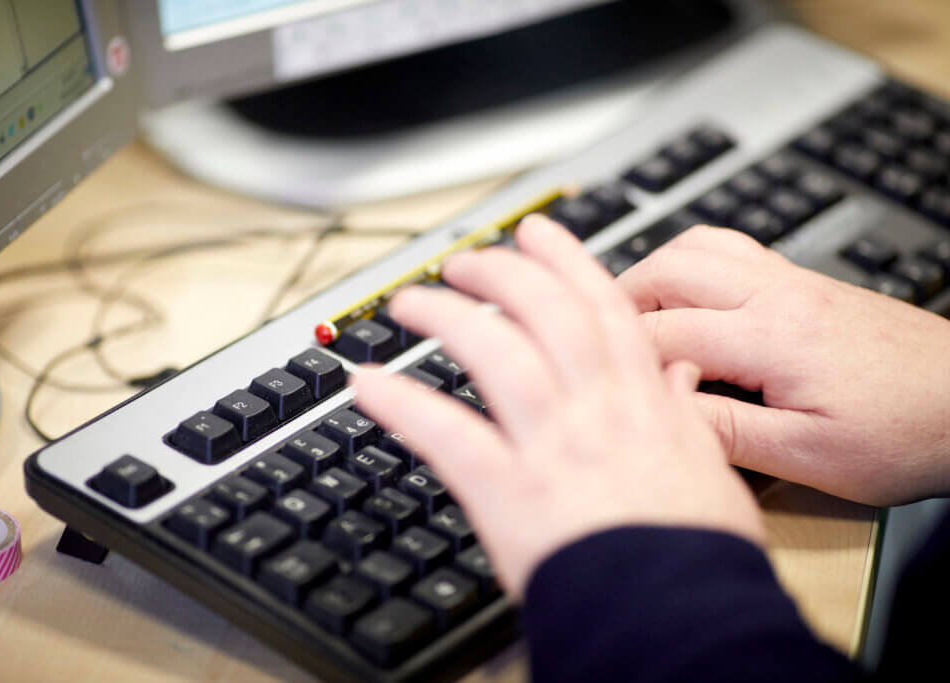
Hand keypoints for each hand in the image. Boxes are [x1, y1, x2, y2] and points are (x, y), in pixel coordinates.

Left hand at [352, 215, 763, 600]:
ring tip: (411, 303)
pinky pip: (445, 434)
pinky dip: (401, 404)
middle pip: (542, 313)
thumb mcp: (710, 468)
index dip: (565, 259)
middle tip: (463, 261)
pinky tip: (367, 383)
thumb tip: (675, 371)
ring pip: (493, 354)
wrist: (680, 617)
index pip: (602, 308)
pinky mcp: (506, 491)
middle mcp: (593, 410)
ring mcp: (549, 446)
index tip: (537, 232)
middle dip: (499, 274)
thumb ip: (683, 412)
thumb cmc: (694, 552)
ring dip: (447, 318)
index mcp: (642, 403)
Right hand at [616, 225, 949, 505]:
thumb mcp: (813, 455)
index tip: (587, 373)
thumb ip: (729, 432)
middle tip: (590, 335)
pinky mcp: (805, 281)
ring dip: (650, 272)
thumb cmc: (907, 430)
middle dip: (616, 299)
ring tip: (627, 313)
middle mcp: (776, 293)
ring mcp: (791, 280)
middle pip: (666, 268)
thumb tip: (662, 413)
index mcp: (772, 336)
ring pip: (695, 245)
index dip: (615, 354)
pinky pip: (729, 246)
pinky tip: (686, 292)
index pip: (661, 330)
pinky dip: (689, 261)